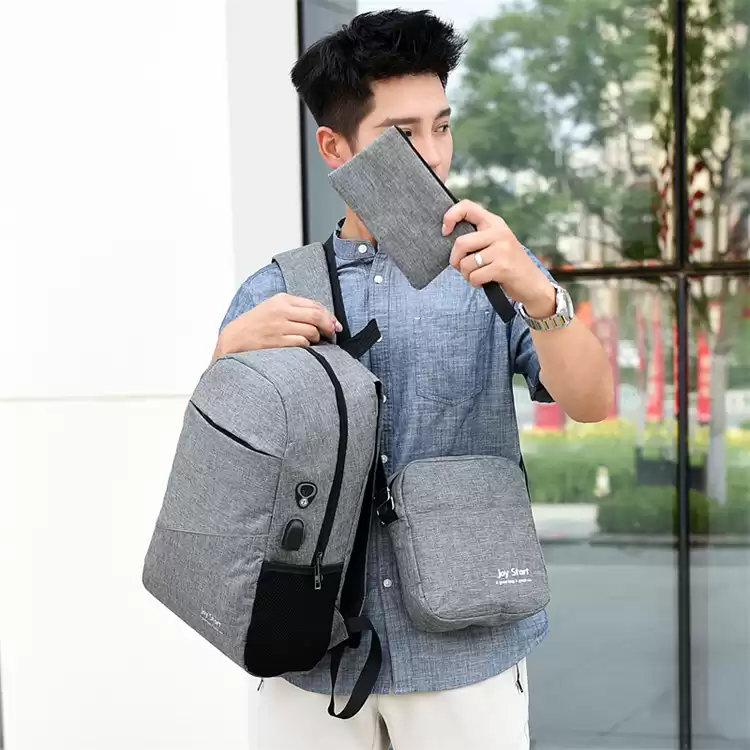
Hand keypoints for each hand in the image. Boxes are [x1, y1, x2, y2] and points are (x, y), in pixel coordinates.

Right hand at [215, 294, 341, 357]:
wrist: (234, 339)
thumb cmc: (256, 325)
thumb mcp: (274, 308)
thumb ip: (297, 309)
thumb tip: (326, 318)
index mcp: (281, 299)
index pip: (315, 304)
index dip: (329, 316)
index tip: (335, 324)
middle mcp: (281, 311)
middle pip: (317, 316)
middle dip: (329, 326)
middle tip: (332, 334)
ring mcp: (279, 327)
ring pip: (312, 331)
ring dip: (317, 338)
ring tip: (313, 341)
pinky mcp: (278, 342)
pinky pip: (303, 343)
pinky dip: (307, 346)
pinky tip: (304, 348)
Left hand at [444, 200, 555, 317]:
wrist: (532, 283)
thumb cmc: (506, 263)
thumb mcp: (495, 243)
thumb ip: (477, 236)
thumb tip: (447, 234)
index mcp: (494, 222)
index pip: (467, 206)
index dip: (450, 216)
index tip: (445, 231)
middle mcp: (499, 232)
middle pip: (461, 242)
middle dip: (455, 260)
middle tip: (461, 267)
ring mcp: (502, 249)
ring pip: (466, 263)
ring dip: (466, 275)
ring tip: (476, 275)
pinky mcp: (503, 266)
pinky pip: (475, 276)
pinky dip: (474, 283)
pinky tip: (483, 282)